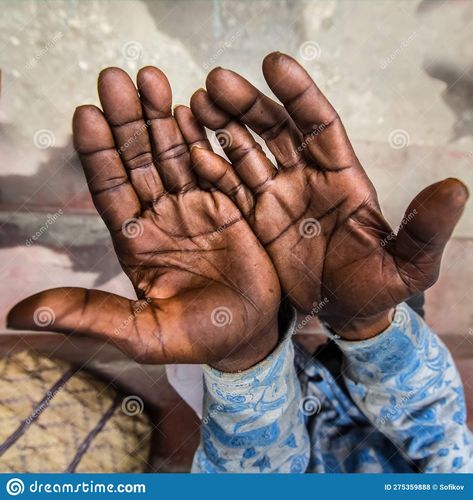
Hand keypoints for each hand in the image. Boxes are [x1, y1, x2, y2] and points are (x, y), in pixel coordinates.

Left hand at [7, 66, 279, 370]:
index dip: (98, 153)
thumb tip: (20, 314)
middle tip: (116, 79)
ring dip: (161, 117)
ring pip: (173, 153)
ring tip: (150, 77)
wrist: (251, 334)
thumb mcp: (143, 332)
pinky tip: (191, 107)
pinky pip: (213, 163)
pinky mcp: (229, 204)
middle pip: (139, 160)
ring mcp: (196, 206)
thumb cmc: (199, 337)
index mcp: (136, 241)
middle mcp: (162, 216)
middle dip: (127, 121)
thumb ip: (90, 314)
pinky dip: (202, 137)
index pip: (109, 189)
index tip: (87, 114)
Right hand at [183, 52, 467, 338]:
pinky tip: (191, 151)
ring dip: (222, 129)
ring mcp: (276, 198)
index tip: (273, 64)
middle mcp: (305, 179)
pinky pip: (229, 189)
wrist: (343, 313)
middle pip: (274, 130)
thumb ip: (425, 229)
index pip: (319, 124)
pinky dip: (211, 169)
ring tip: (196, 105)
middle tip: (216, 82)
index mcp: (341, 178)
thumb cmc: (377, 287)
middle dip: (247, 105)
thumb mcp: (409, 264)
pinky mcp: (254, 220)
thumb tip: (456, 187)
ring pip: (246, 153)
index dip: (299, 94)